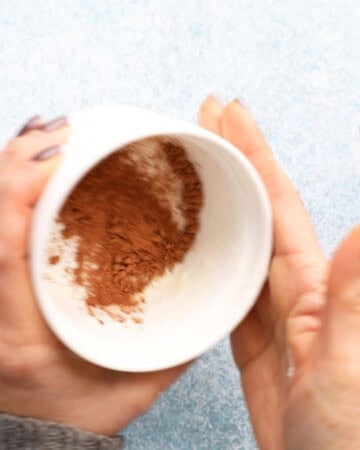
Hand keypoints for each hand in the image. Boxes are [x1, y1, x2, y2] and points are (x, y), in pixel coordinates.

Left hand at [0, 117, 186, 434]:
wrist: (47, 432)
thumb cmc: (86, 411)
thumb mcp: (138, 384)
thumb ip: (175, 346)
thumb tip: (214, 300)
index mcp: (23, 333)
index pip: (4, 254)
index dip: (16, 195)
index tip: (48, 155)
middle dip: (13, 166)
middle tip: (54, 131)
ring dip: (10, 171)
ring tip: (46, 138)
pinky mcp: (3, 287)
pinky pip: (0, 231)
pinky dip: (13, 193)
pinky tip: (35, 170)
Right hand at [199, 97, 359, 449]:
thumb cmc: (351, 438)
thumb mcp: (351, 367)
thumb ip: (355, 297)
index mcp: (318, 288)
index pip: (282, 207)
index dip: (256, 158)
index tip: (232, 116)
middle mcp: (297, 292)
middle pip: (258, 213)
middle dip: (233, 162)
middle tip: (204, 122)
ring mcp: (272, 315)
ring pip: (239, 245)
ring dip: (218, 204)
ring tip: (192, 169)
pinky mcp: (253, 341)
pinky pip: (228, 288)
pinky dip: (211, 259)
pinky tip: (196, 243)